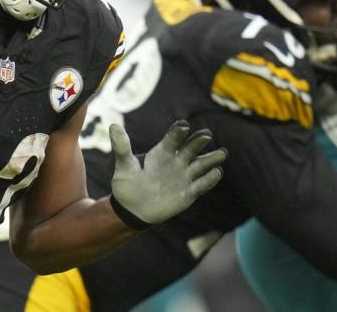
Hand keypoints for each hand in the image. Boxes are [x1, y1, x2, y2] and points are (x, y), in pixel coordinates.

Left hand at [109, 121, 225, 229]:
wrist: (133, 209)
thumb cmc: (127, 185)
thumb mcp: (123, 166)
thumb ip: (122, 147)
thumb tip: (113, 127)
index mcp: (161, 152)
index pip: (172, 139)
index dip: (178, 132)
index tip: (183, 126)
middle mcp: (176, 161)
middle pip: (191, 148)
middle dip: (199, 141)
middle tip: (206, 135)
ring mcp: (184, 176)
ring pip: (201, 165)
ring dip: (212, 159)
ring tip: (222, 153)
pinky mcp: (189, 192)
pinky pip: (201, 185)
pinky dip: (209, 179)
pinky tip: (217, 172)